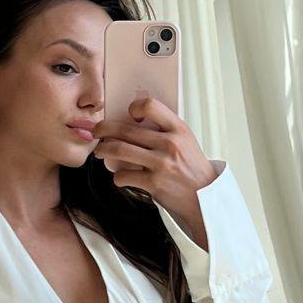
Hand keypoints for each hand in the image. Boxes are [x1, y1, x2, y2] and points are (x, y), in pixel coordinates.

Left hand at [92, 95, 218, 243]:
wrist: (206, 197)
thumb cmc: (191, 168)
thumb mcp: (185, 142)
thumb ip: (164, 131)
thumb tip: (131, 122)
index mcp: (178, 129)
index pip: (150, 105)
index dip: (134, 107)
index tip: (128, 115)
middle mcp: (169, 143)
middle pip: (125, 129)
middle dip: (103, 129)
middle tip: (96, 131)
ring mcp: (161, 163)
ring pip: (119, 150)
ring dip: (103, 150)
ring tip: (100, 152)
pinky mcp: (154, 183)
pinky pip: (123, 176)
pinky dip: (117, 177)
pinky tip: (120, 177)